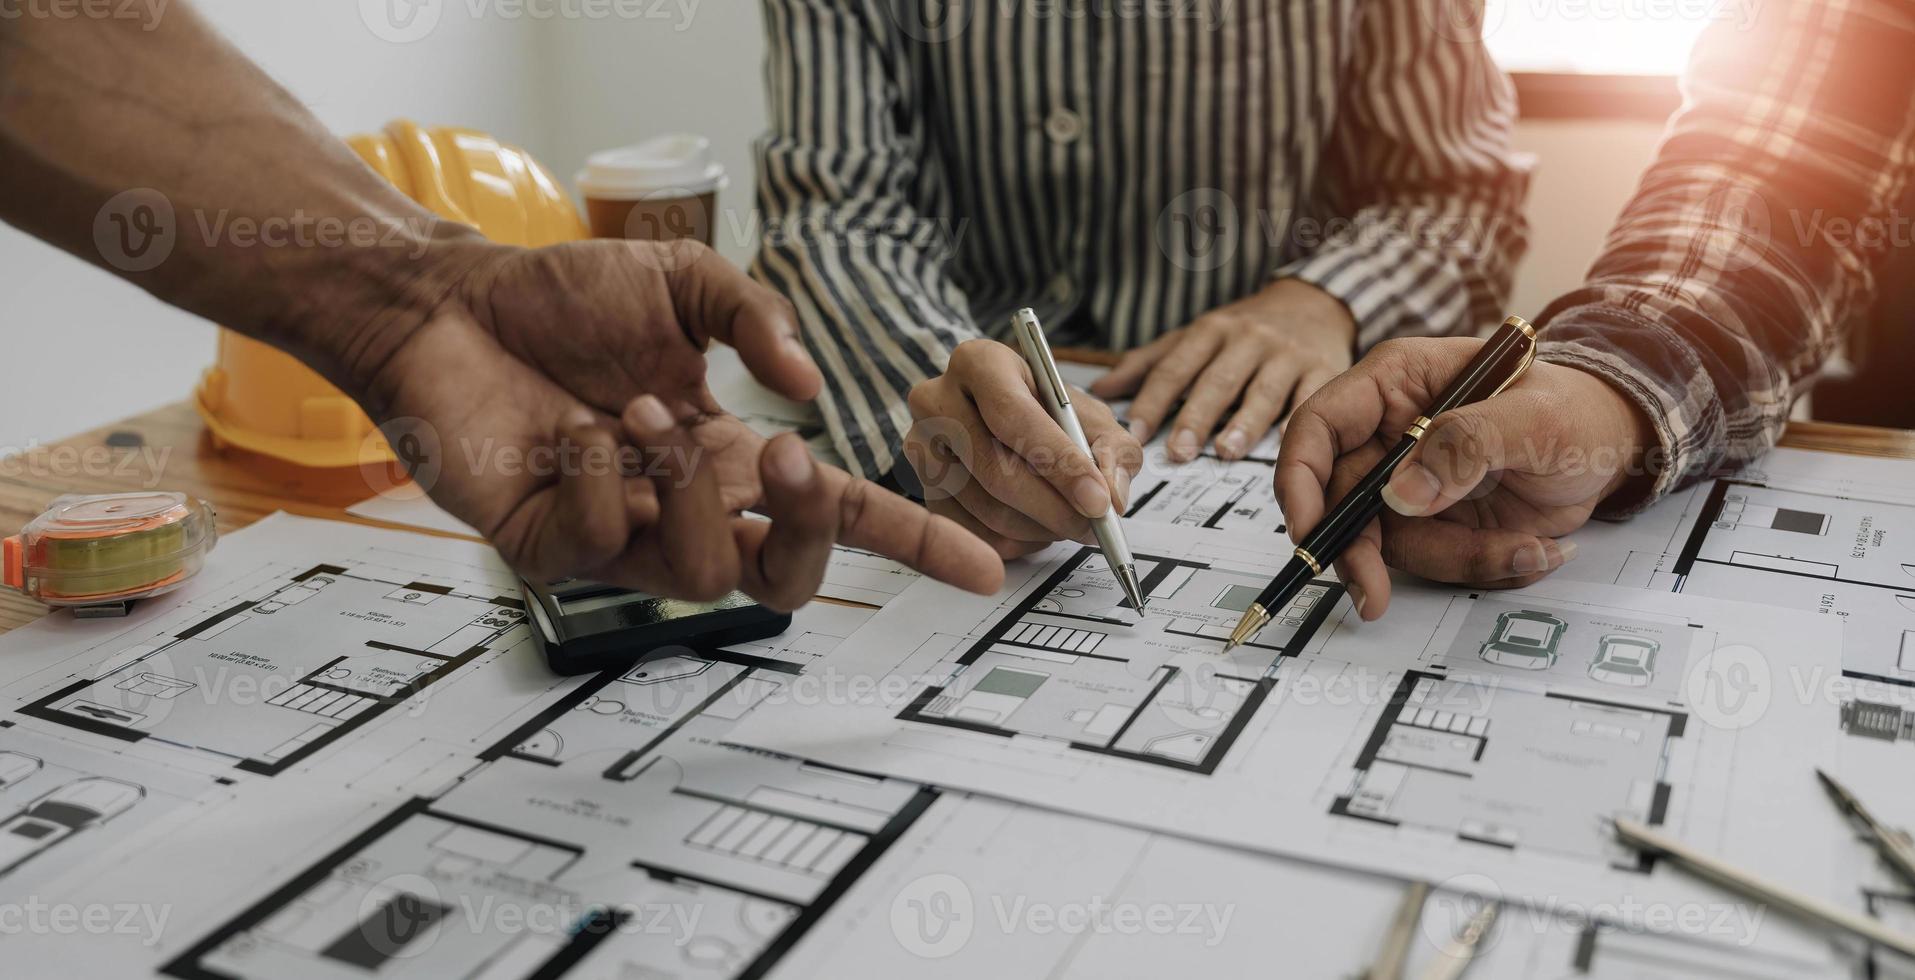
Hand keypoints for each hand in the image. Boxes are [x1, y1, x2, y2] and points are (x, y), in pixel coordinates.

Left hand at [349, 238, 1004, 605]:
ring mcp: (623, 538)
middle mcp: (690, 507)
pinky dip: (602, 473)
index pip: (841, 516)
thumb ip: (758, 320)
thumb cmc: (562, 298)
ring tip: (639, 412)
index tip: (986, 569)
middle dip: (806, 521)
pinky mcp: (553, 553)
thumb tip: (807, 384)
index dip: (916, 546)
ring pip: (705, 574)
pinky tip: (574, 432)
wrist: (451, 306)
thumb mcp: (684, 280)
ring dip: (687, 482)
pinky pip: (607, 543)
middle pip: (789, 579)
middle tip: (783, 449)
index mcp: (735, 456)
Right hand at [903, 339, 1142, 559]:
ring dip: (1041, 528)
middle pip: (996, 471)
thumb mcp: (1090, 415)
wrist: (999, 420)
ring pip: (987, 511)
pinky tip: (1037, 526)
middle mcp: (937, 400)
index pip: (1015, 417)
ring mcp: (921, 450)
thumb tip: (1110, 496)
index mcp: (979, 363)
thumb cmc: (1046, 413)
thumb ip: (1112, 449)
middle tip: (1095, 527)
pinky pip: (973, 536)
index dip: (1060, 463)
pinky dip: (1018, 543)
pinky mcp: (922, 492)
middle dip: (1056, 508)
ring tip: (1068, 520)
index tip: (1098, 500)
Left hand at [1089, 279, 1354, 462]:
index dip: (1153, 401)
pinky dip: (1298, 419)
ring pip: (1262, 390)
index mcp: (1211, 331)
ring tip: (1226, 450)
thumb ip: (1149, 364)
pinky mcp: (1322, 369)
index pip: (1175, 368)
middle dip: (1195, 417)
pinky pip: (1309, 396)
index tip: (1135, 432)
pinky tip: (1286, 441)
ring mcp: (1287, 355)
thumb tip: (1101, 390)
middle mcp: (1247, 339)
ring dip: (1244, 422)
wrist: (1312, 304)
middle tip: (1177, 450)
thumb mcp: (1195, 336)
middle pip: (1217, 381)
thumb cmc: (1245, 329)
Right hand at [1275, 338, 1653, 619]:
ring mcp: (1411, 485)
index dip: (1298, 478)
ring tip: (1527, 546)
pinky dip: (1482, 566)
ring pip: (1390, 543)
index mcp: (1397, 384)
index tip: (1308, 529)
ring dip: (1454, 558)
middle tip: (1373, 596)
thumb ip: (1467, 444)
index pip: (1318, 427)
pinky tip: (1531, 547)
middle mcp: (1390, 436)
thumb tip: (1401, 495)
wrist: (1613, 446)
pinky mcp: (1437, 524)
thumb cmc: (1575, 409)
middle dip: (1359, 553)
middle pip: (1339, 501)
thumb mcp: (1534, 417)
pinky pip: (1435, 561)